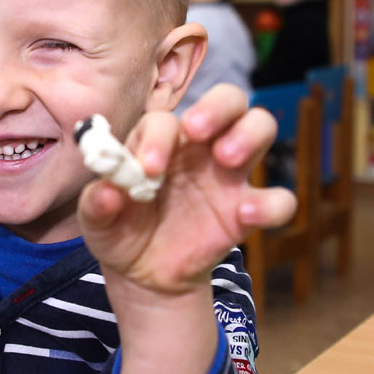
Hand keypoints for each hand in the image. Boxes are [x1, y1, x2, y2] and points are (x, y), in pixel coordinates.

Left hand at [78, 84, 296, 294]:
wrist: (143, 272)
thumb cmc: (120, 229)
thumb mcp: (97, 221)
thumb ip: (96, 205)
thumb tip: (106, 192)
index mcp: (159, 142)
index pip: (164, 121)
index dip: (157, 137)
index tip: (148, 167)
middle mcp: (199, 148)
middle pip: (228, 100)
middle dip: (218, 106)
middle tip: (197, 131)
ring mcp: (229, 175)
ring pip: (260, 128)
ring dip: (249, 134)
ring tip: (226, 158)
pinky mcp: (247, 211)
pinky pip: (278, 199)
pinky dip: (271, 203)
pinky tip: (246, 214)